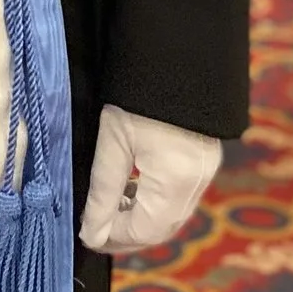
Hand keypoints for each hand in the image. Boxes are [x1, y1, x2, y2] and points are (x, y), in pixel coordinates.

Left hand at [78, 104, 222, 254]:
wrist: (174, 54)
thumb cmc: (139, 91)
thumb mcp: (113, 141)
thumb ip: (103, 190)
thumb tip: (92, 231)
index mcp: (175, 179)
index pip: (145, 230)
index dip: (115, 238)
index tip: (87, 236)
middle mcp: (197, 181)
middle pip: (163, 228)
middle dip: (128, 233)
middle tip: (96, 231)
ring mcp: (205, 170)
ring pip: (172, 214)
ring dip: (141, 219)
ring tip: (108, 210)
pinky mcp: (203, 159)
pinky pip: (179, 196)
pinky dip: (154, 202)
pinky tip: (131, 190)